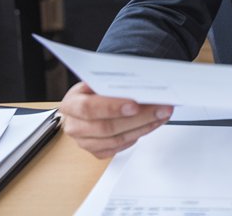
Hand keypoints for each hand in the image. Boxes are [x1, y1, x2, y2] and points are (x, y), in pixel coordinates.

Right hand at [59, 81, 173, 157]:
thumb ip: (111, 83)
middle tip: (159, 109)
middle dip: (138, 118)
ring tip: (160, 116)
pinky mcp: (97, 151)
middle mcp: (74, 125)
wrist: (87, 102)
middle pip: (106, 127)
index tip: (135, 104)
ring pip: (116, 140)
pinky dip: (138, 136)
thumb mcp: (97, 80)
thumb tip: (137, 85)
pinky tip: (150, 124)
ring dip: (143, 127)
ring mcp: (85, 141)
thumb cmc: (94, 90)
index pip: (89, 108)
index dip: (112, 107)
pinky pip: (119, 148)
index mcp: (71, 103)